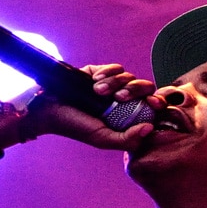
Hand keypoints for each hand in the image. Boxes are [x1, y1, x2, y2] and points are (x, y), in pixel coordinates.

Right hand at [24, 63, 161, 150]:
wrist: (49, 108)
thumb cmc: (76, 127)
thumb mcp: (103, 139)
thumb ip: (128, 139)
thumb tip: (150, 128)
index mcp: (127, 117)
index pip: (151, 106)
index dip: (157, 102)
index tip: (152, 103)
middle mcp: (123, 101)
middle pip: (145, 87)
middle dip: (135, 90)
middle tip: (119, 97)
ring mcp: (113, 86)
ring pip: (130, 76)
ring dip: (115, 83)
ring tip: (97, 92)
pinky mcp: (101, 73)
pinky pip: (116, 68)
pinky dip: (107, 73)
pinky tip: (94, 83)